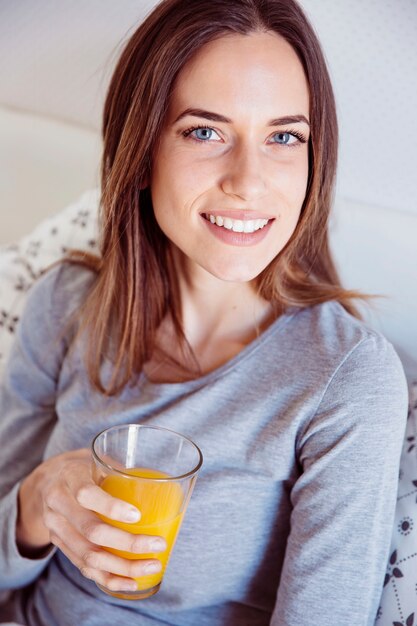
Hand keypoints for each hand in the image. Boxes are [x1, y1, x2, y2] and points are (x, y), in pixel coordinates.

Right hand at [17, 448, 166, 592]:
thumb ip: (120, 470)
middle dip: (128, 543)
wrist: (48, 481)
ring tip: (152, 566)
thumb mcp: (97, 458)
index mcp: (70, 477)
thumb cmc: (84, 468)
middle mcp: (58, 504)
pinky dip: (109, 578)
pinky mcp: (60, 545)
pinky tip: (131, 581)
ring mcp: (56, 528)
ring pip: (88, 556)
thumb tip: (160, 483)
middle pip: (91, 531)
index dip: (111, 507)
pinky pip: (83, 568)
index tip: (138, 515)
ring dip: (123, 566)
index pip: (86, 494)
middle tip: (158, 544)